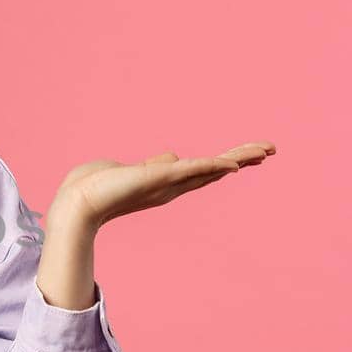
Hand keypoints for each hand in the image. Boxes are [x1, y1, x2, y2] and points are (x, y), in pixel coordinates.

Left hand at [49, 142, 275, 228]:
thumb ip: (157, 164)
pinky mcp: (159, 177)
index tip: (253, 154)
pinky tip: (232, 164)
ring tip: (264, 150)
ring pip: (211, 168)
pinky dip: (212, 167)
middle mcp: (174, 186)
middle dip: (244, 158)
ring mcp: (168, 183)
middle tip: (271, 149)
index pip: (206, 170)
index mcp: (169, 183)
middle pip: (216, 169)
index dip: (229, 161)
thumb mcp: (135, 170)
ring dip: (238, 158)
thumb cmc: (101, 186)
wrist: (80, 202)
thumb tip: (171, 156)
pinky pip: (192, 170)